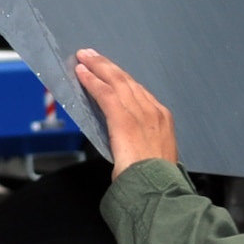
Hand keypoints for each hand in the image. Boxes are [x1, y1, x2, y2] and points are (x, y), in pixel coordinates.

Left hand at [74, 49, 179, 176]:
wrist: (157, 187)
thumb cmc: (155, 180)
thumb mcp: (154, 157)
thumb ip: (141, 144)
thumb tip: (128, 146)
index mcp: (162, 120)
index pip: (139, 92)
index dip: (122, 80)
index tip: (110, 73)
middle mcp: (153, 111)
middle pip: (128, 81)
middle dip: (108, 66)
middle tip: (92, 55)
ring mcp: (140, 113)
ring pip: (116, 82)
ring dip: (98, 67)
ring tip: (84, 58)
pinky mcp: (123, 118)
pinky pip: (104, 93)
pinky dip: (92, 81)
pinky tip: (81, 73)